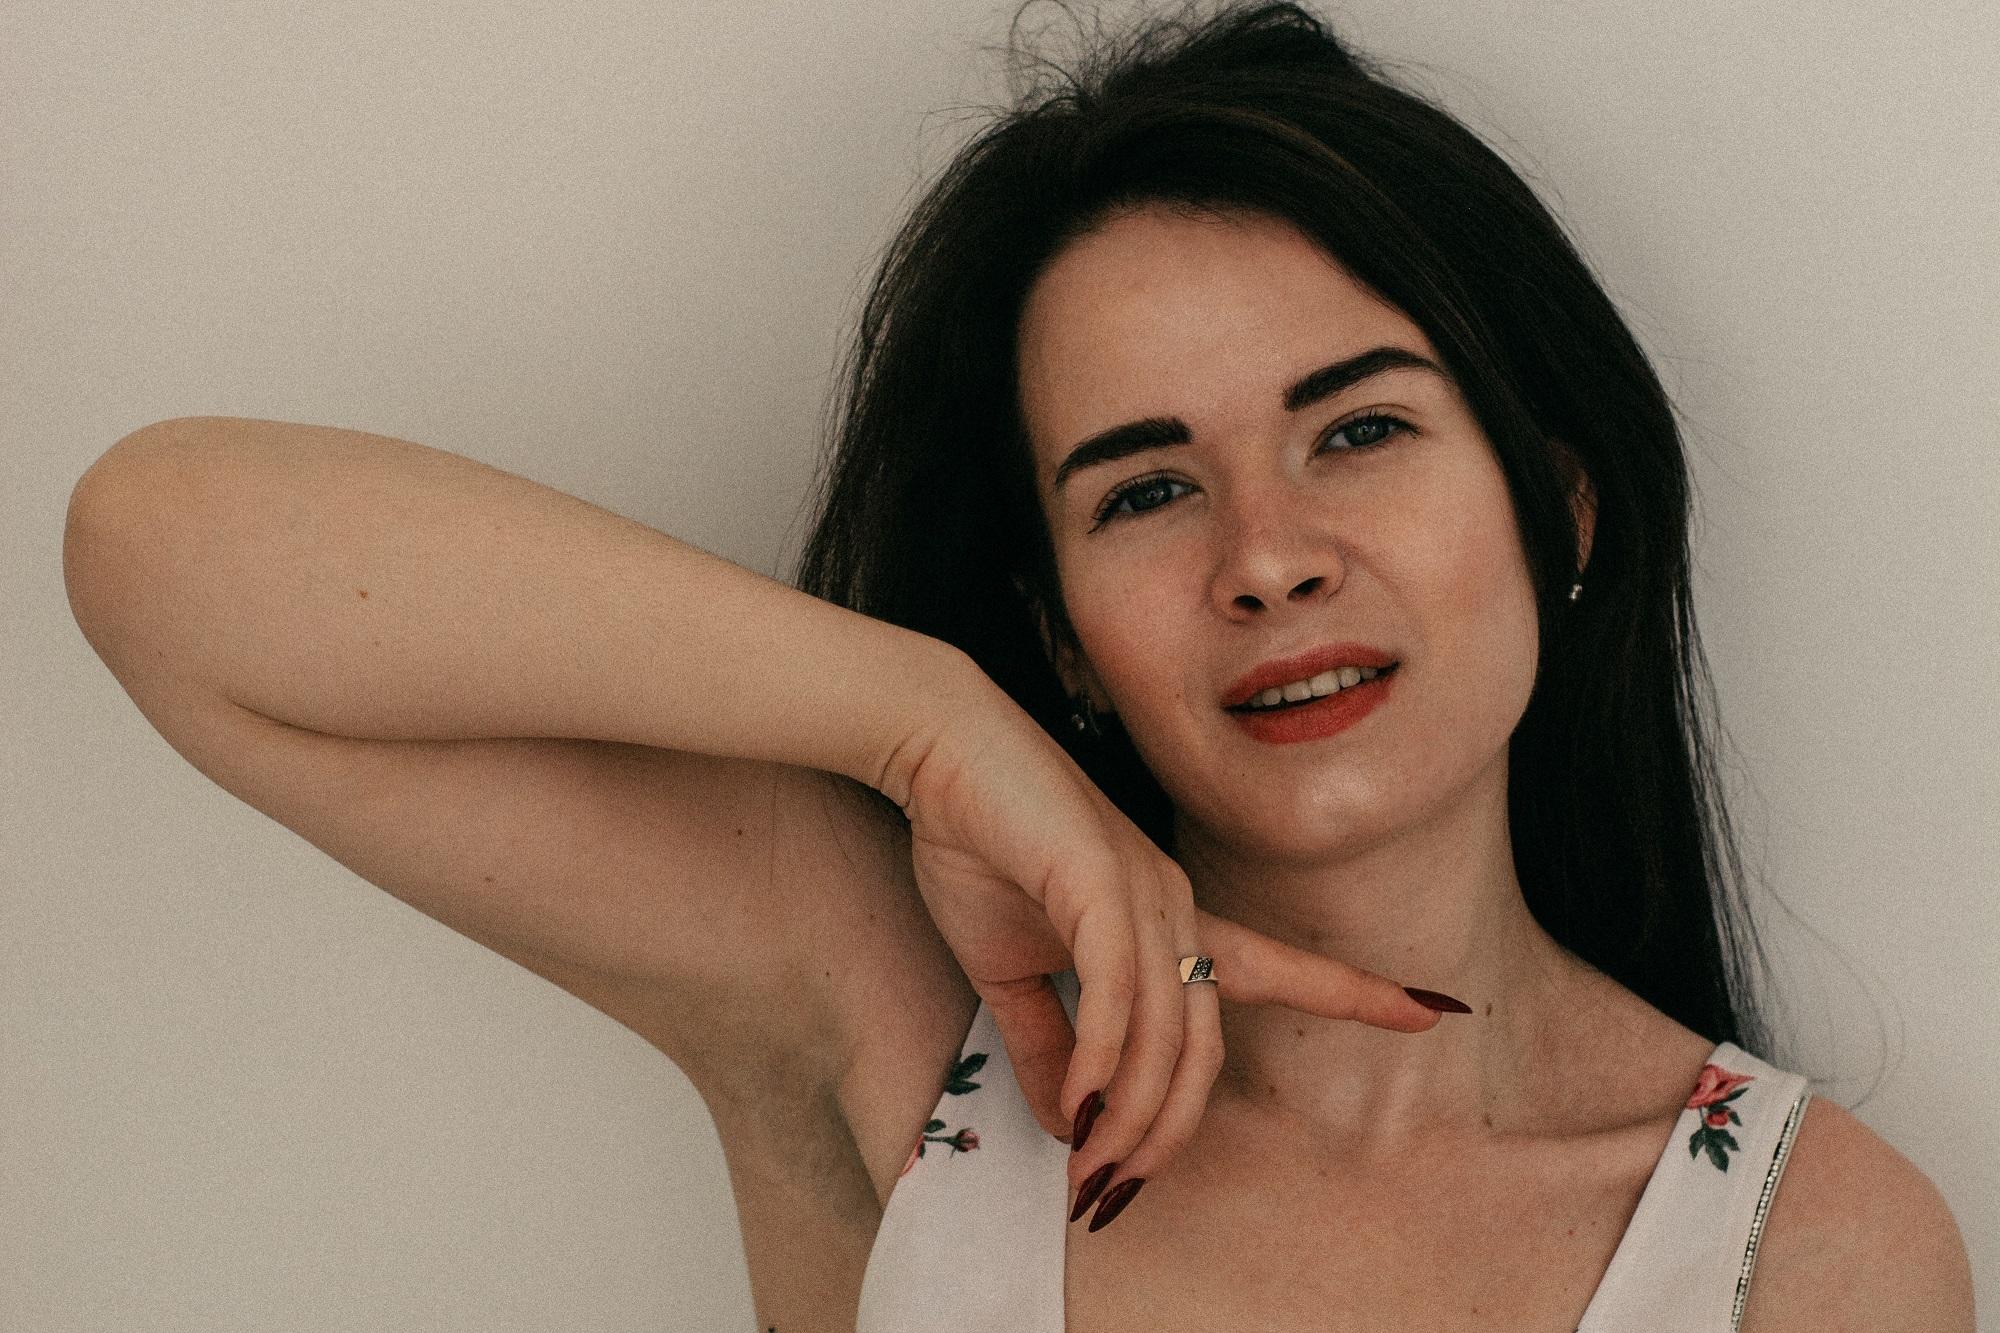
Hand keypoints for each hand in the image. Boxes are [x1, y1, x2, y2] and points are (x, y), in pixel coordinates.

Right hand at [882, 670, 1450, 1214]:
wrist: (937, 750)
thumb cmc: (980, 843)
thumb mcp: (1012, 966)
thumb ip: (1048, 1042)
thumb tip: (1070, 1119)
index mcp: (1169, 917)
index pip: (1275, 967)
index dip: (1354, 992)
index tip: (1431, 1010)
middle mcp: (1174, 905)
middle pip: (1204, 1048)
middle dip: (1168, 1135)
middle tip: (1114, 1191)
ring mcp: (1144, 892)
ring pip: (1170, 1034)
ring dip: (1130, 1116)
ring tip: (1089, 1166)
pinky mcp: (1099, 883)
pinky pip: (1121, 993)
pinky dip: (1105, 1059)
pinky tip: (1080, 1102)